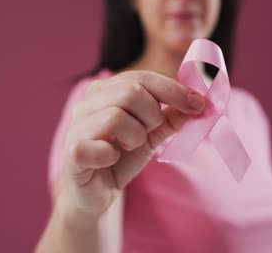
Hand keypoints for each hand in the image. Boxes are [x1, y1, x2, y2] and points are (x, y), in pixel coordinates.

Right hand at [59, 71, 204, 221]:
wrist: (96, 192)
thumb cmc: (121, 157)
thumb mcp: (151, 136)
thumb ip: (170, 119)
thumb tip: (197, 103)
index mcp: (105, 91)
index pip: (142, 78)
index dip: (173, 90)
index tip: (198, 104)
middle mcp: (87, 102)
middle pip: (131, 93)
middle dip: (152, 116)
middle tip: (149, 133)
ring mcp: (76, 126)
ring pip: (116, 116)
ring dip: (135, 137)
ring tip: (130, 147)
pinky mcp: (72, 152)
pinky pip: (98, 146)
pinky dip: (113, 155)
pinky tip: (112, 159)